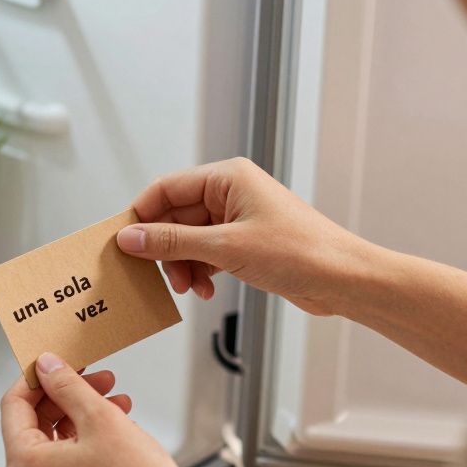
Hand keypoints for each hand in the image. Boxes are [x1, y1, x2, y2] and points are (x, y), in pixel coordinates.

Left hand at [0, 352, 207, 466]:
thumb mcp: (100, 418)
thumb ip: (67, 386)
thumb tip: (47, 367)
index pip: (14, 407)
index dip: (37, 378)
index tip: (57, 363)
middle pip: (35, 428)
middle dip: (67, 398)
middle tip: (98, 378)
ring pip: (54, 449)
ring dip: (82, 420)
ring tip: (117, 403)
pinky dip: (86, 448)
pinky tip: (116, 432)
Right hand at [115, 157, 374, 315]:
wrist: (342, 279)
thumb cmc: (301, 252)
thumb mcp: (225, 247)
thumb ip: (172, 242)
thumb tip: (131, 238)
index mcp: (227, 177)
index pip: (166, 189)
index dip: (141, 217)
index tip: (124, 244)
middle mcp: (231, 192)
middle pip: (174, 216)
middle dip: (165, 250)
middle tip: (161, 276)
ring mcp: (238, 218)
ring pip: (189, 239)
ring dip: (183, 265)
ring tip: (189, 287)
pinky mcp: (245, 242)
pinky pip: (207, 253)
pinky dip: (201, 271)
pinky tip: (205, 289)